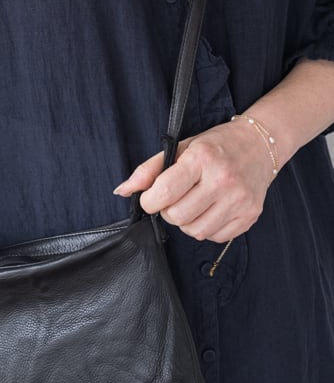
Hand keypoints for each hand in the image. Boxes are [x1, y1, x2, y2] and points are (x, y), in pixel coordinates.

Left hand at [113, 119, 276, 243]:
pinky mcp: (250, 216)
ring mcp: (239, 200)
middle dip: (168, 211)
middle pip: (177, 217)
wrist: (259, 144)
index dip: (150, 200)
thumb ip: (148, 170)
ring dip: (186, 221)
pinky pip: (214, 237)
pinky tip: (210, 209)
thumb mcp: (180, 147)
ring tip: (193, 202)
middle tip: (175, 198)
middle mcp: (223, 180)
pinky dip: (206, 227)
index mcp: (202, 159)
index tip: (151, 197)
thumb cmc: (215, 146)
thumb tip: (122, 191)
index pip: (165, 192)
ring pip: (195, 231)